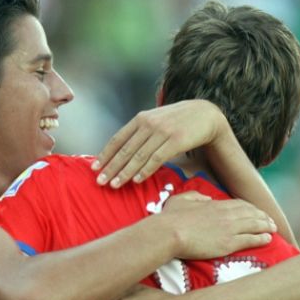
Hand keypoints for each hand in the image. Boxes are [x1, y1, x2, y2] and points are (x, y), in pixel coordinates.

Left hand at [92, 100, 227, 187]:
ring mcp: (162, 132)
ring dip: (125, 172)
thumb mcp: (156, 120)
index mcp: (141, 119)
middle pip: (125, 150)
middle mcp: (149, 124)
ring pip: (139, 156)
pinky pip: (157, 159)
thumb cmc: (177, 121)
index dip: (105, 154)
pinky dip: (145, 170)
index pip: (118, 139)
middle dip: (111, 167)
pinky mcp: (176, 140)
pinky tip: (136, 180)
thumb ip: (140, 131)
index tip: (94, 168)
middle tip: (100, 182)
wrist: (205, 114)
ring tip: (114, 185)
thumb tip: (121, 150)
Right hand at [161, 191, 275, 258]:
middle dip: (262, 216)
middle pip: (251, 213)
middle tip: (270, 220)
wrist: (170, 233)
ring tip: (273, 228)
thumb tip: (206, 197)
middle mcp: (226, 215)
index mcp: (215, 204)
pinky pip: (251, 239)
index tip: (255, 211)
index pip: (239, 204)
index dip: (250, 208)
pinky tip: (269, 239)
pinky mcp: (229, 243)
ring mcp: (229, 229)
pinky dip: (262, 238)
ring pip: (255, 225)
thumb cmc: (171, 218)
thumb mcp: (181, 199)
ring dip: (266, 226)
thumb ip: (196, 196)